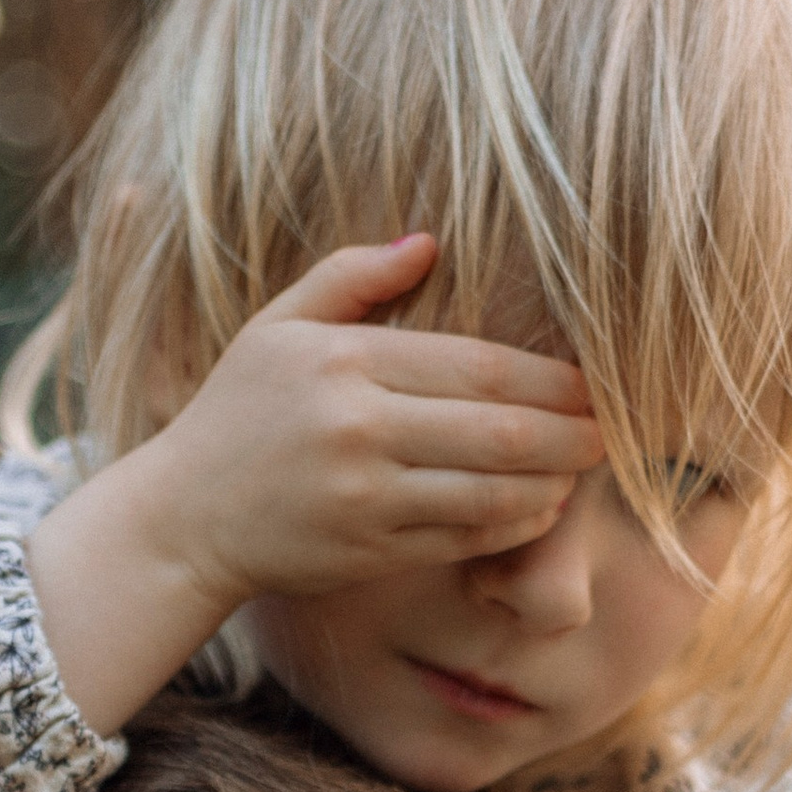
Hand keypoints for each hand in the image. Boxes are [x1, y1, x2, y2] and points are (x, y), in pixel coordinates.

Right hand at [25, 238, 605, 736]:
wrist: (182, 519)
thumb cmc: (236, 415)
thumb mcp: (277, 328)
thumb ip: (351, 278)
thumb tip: (428, 240)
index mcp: (344, 362)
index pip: (479, 366)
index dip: (553, 379)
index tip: (594, 383)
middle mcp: (357, 429)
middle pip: (501, 432)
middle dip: (572, 434)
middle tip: (610, 431)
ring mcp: (365, 497)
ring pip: (493, 493)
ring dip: (551, 484)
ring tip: (578, 470)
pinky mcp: (369, 552)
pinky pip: (466, 538)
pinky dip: (513, 525)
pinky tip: (535, 508)